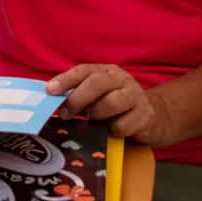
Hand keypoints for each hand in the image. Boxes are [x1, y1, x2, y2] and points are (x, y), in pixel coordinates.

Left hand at [46, 64, 174, 146]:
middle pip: (96, 83)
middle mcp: (121, 79)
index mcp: (106, 71)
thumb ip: (79, 93)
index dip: (65, 80)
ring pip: (110, 103)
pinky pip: (122, 125)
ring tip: (94, 120)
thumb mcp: (98, 95)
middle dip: (77, 99)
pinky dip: (114, 130)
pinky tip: (114, 129)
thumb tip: (52, 100)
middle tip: (65, 113)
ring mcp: (135, 95)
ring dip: (96, 114)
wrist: (152, 117)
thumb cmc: (116, 105)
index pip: (83, 70)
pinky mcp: (145, 115)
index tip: (49, 90)